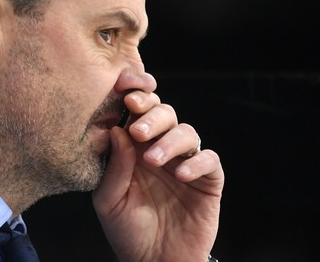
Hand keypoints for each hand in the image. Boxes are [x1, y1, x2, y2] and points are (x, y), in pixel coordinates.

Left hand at [92, 90, 223, 261]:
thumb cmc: (127, 230)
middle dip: (151, 115)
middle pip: (164, 113)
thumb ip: (114, 166)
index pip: (138, 110)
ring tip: (153, 160)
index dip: (135, 92)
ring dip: (170, 141)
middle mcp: (160, 148)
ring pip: (187, 132)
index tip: (124, 89)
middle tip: (137, 129)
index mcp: (134, 147)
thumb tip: (117, 129)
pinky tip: (181, 174)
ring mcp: (185, 162)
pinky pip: (209, 159)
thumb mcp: (109, 200)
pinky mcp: (207, 180)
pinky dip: (197, 162)